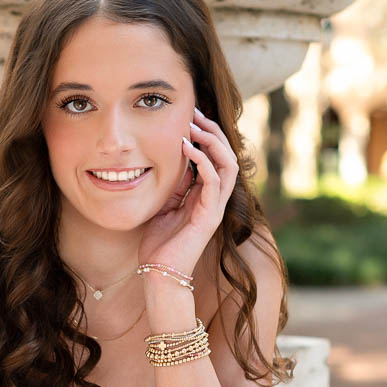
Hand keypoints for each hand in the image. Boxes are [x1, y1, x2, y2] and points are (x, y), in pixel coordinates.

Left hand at [137, 108, 239, 277]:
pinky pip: (215, 181)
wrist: (159, 273)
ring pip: (228, 164)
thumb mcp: (163, 205)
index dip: (206, 134)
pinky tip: (188, 147)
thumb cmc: (158, 243)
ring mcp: (214, 207)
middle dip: (213, 131)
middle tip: (195, 112)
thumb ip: (172, 185)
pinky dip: (203, 161)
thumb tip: (170, 158)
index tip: (190, 115)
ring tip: (194, 125)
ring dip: (212, 141)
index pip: (215, 157)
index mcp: (204, 194)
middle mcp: (214, 198)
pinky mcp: (209, 216)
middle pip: (226, 155)